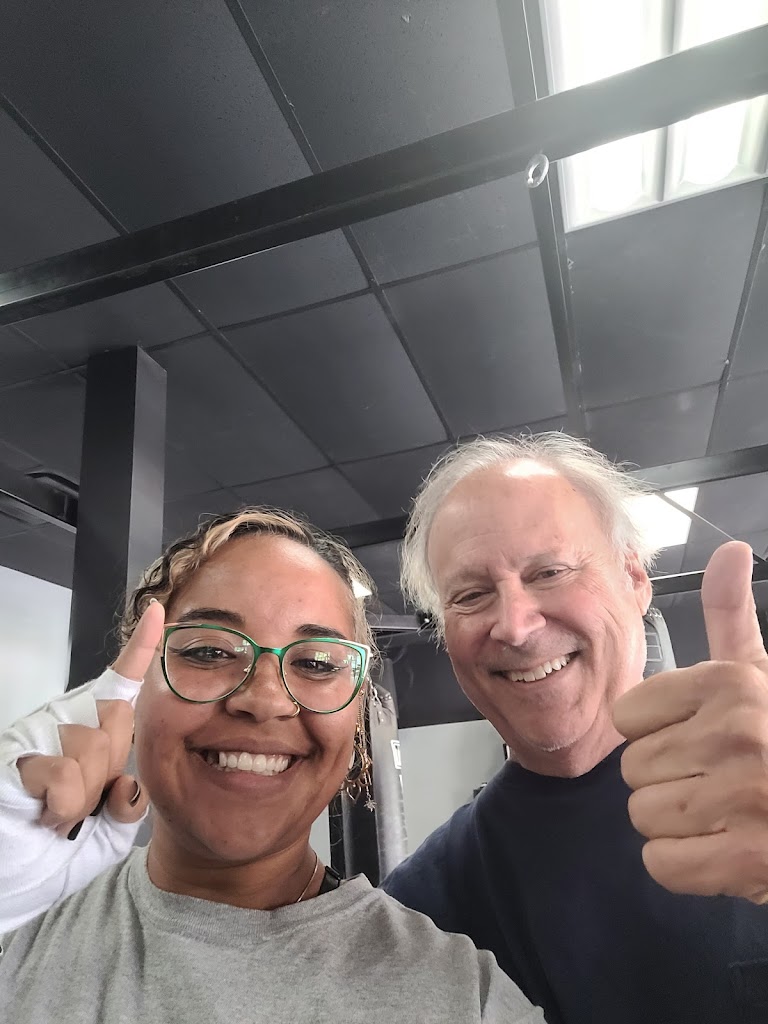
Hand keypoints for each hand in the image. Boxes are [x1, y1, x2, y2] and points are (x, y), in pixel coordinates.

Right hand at [17, 601, 163, 835]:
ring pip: (93, 748)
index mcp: (88, 732)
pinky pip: (67, 775)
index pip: (119, 684)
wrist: (13, 882)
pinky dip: (63, 808)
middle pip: (117, 718)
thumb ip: (128, 803)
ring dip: (83, 799)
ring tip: (55, 814)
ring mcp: (36, 734)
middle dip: (109, 772)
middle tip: (78, 805)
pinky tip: (41, 815)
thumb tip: (128, 782)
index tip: (160, 613)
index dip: (141, 648)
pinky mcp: (16, 755)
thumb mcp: (108, 831)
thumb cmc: (54, 853)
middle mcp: (62, 721)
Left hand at [613, 542, 767, 903]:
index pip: (626, 716)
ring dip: (678, 826)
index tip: (700, 738)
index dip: (656, 734)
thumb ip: (731, 615)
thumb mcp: (760, 673)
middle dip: (669, 780)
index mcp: (729, 684)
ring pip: (643, 815)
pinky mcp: (749, 859)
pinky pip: (662, 863)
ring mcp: (746, 797)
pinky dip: (687, 867)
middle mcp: (737, 733)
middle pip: (632, 768)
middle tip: (721, 782)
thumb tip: (730, 549)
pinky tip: (726, 850)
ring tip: (727, 813)